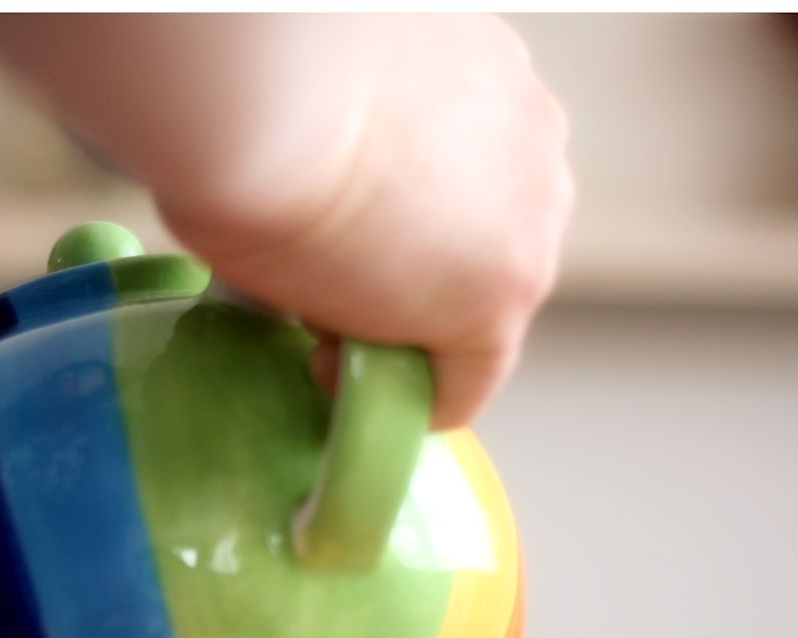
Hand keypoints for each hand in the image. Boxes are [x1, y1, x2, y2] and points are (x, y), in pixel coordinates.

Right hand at [0, 13, 572, 427]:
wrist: (267, 94)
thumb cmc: (264, 84)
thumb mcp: (325, 109)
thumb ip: (353, 158)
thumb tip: (315, 211)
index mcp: (492, 79)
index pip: (467, 182)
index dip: (398, 228)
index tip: (341, 252)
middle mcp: (533, 143)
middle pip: (481, 246)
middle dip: (409, 276)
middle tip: (323, 284)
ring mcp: (528, 224)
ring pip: (477, 314)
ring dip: (404, 328)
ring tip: (320, 325)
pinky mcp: (498, 302)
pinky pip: (464, 383)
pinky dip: (407, 399)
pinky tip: (336, 376)